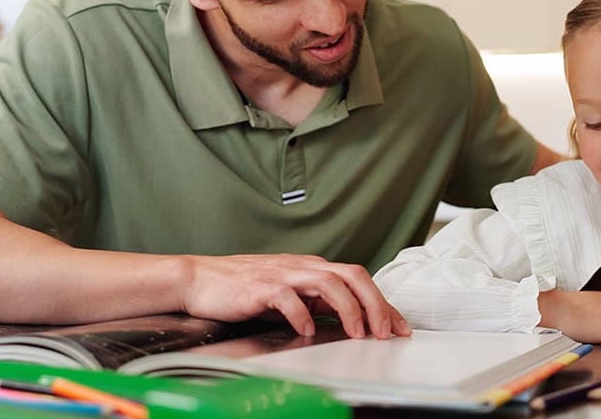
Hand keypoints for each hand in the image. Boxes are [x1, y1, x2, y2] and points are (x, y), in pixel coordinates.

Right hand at [181, 254, 410, 339]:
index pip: (358, 279)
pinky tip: (307, 331)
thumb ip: (317, 302)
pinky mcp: (260, 287)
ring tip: (358, 334)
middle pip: (351, 275)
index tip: (399, 327)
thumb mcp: (290, 293)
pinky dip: (301, 315)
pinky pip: (287, 298)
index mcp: (312, 268)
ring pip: (328, 283)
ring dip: (348, 309)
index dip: (382, 303)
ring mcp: (282, 274)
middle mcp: (302, 267)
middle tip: (386, 333)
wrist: (200, 279)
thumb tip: (350, 319)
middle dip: (375, 304)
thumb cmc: (244, 288)